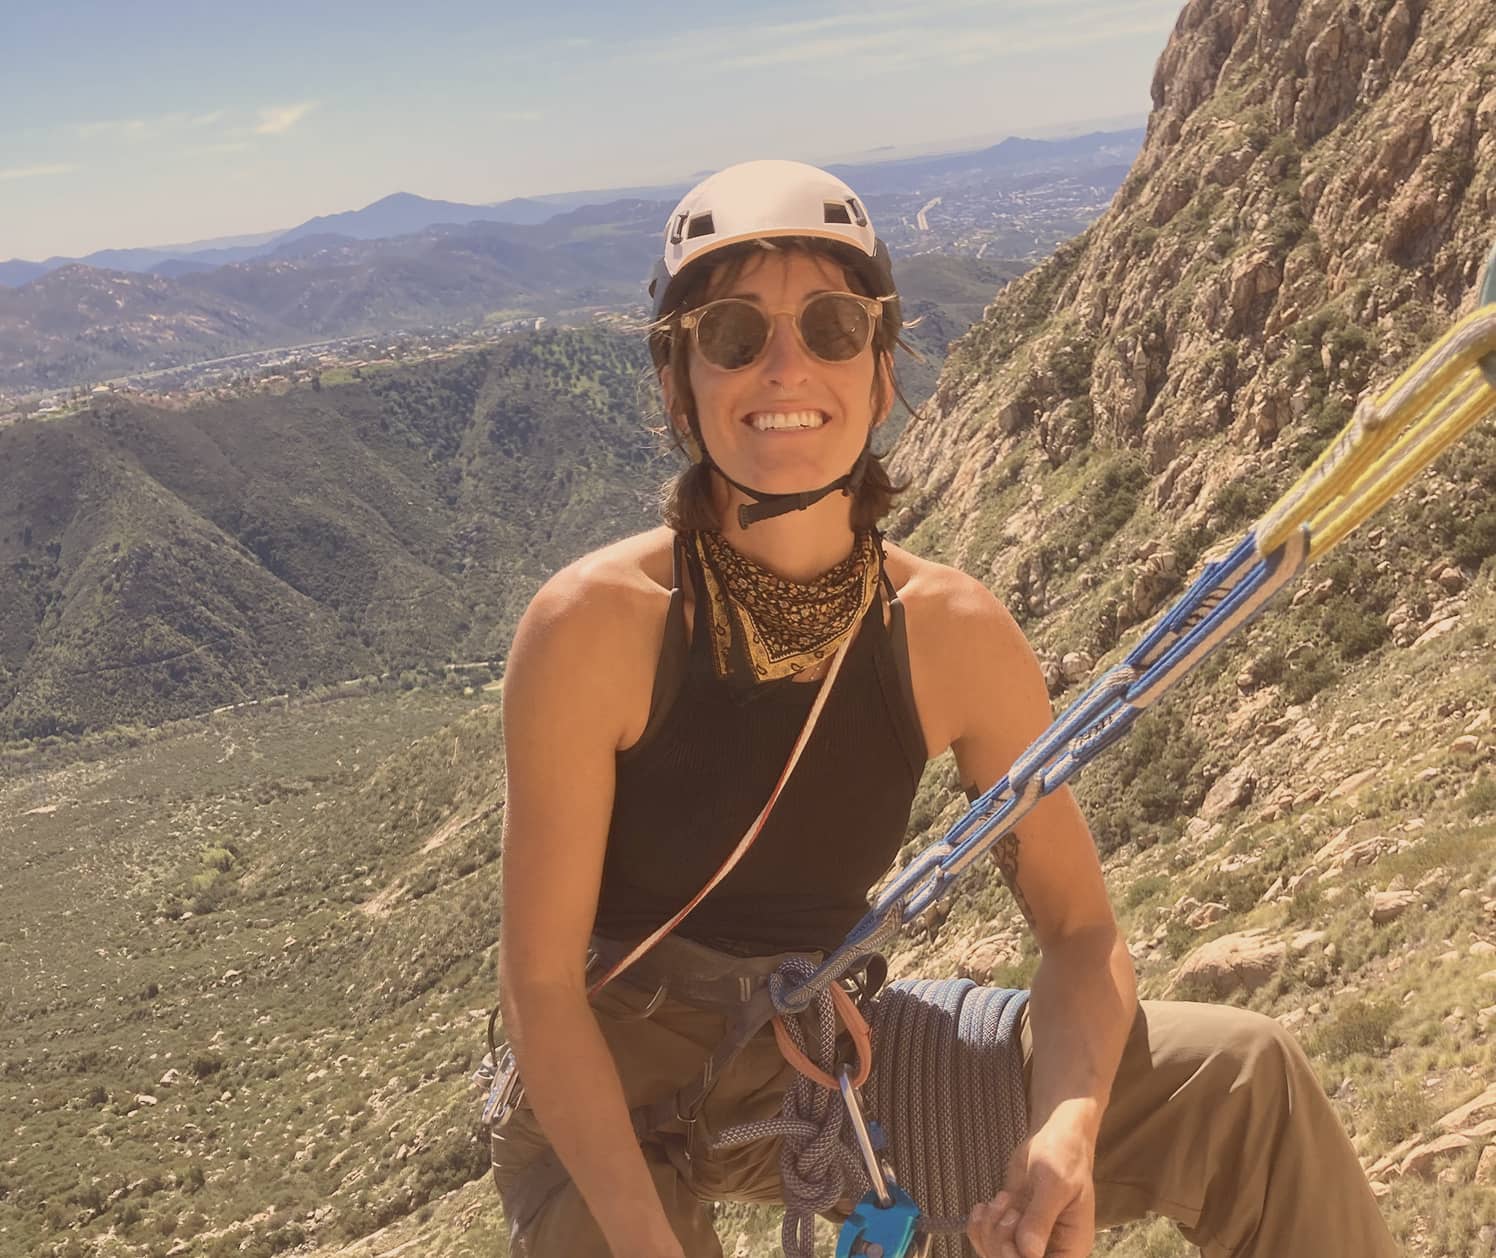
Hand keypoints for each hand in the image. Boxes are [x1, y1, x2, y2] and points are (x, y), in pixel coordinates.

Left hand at [966, 1114, 1096, 1257]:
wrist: (1054, 1138)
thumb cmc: (1063, 1156)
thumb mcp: (1054, 1184)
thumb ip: (1040, 1218)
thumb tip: (1028, 1251)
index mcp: (1070, 1249)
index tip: (1007, 1242)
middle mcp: (1050, 1250)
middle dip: (1000, 1240)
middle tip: (1008, 1206)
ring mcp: (1029, 1239)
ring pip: (995, 1254)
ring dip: (989, 1229)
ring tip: (1002, 1198)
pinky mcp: (1012, 1227)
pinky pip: (986, 1240)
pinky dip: (979, 1226)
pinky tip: (984, 1206)